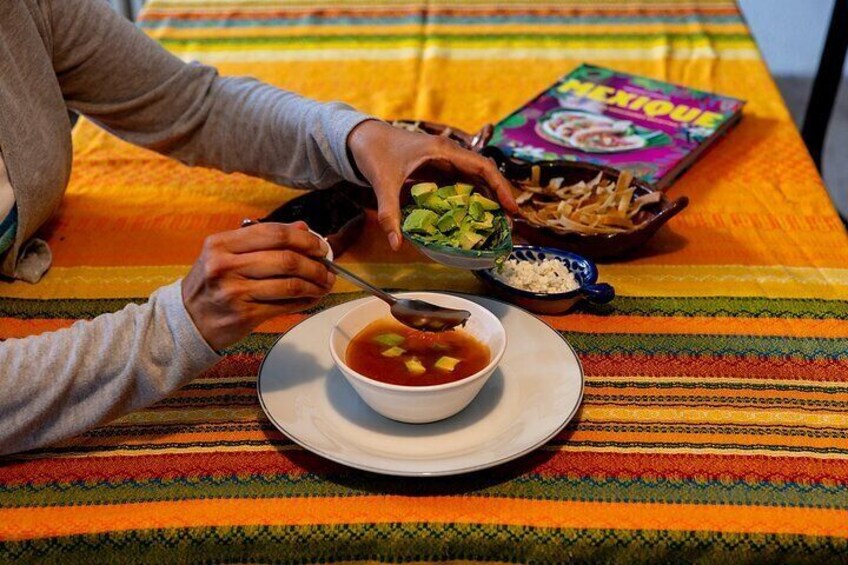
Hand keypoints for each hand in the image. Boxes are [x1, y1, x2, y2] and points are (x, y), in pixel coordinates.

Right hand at [181, 222, 334, 350]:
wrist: (186, 321)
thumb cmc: (210, 285)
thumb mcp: (226, 254)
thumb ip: (262, 239)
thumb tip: (302, 228)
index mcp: (221, 244)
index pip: (273, 233)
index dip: (304, 239)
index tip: (320, 246)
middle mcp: (226, 265)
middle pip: (286, 259)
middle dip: (315, 264)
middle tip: (328, 268)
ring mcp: (235, 292)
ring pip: (290, 284)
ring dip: (315, 284)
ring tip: (325, 284)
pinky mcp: (245, 315)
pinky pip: (285, 305)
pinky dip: (305, 301)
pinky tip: (312, 298)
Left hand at [347, 120, 518, 249]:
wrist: (362, 138)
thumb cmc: (375, 153)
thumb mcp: (383, 184)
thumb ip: (390, 214)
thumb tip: (395, 244)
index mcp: (443, 150)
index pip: (482, 167)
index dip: (500, 187)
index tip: (512, 208)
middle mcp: (449, 153)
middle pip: (483, 174)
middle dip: (498, 196)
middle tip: (509, 223)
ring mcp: (444, 159)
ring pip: (473, 179)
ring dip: (486, 198)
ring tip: (496, 222)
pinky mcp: (436, 167)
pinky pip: (459, 182)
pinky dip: (469, 197)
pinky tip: (472, 216)